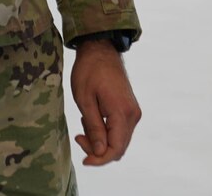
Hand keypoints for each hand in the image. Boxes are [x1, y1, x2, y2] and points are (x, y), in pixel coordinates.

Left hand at [69, 40, 141, 165]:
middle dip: (98, 150)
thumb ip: (93, 128)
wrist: (100, 49)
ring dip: (101, 141)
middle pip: (119, 147)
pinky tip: (92, 120)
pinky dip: (106, 132)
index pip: (115, 148)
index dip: (99, 159)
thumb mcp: (85, 100)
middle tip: (78, 137)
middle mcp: (133, 115)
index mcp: (122, 112)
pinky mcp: (130, 109)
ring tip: (83, 125)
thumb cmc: (89, 71)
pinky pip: (119, 130)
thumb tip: (99, 152)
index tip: (84, 160)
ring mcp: (133, 112)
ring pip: (119, 140)